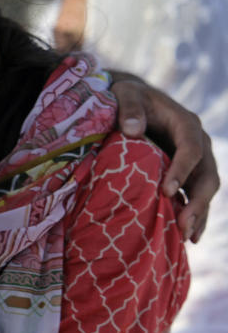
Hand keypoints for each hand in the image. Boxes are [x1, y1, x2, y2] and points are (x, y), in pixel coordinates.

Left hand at [111, 73, 219, 241]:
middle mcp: (198, 143)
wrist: (134, 101)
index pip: (191, 149)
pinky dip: (194, 214)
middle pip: (207, 175)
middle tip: (183, 225)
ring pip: (206, 189)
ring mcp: (197, 160)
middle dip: (198, 201)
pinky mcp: (188, 172)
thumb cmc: (128, 97)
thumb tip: (132, 130)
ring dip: (199, 214)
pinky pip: (196, 195)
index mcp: (186, 123)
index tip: (166, 190)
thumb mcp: (126, 94)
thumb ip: (129, 108)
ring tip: (187, 237)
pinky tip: (188, 236)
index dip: (182, 170)